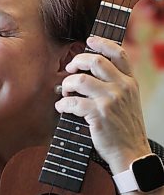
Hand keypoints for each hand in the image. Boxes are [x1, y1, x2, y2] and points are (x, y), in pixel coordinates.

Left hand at [55, 36, 150, 172]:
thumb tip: (92, 71)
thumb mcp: (129, 100)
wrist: (131, 153)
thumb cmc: (125, 128)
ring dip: (67, 84)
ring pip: (80, 80)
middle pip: (95, 61)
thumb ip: (117, 84)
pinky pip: (73, 102)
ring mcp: (110, 101)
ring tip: (65, 92)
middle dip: (76, 62)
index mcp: (130, 82)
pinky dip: (63, 104)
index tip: (89, 41)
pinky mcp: (99, 115)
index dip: (102, 43)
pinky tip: (62, 108)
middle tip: (69, 69)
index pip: (118, 52)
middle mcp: (122, 87)